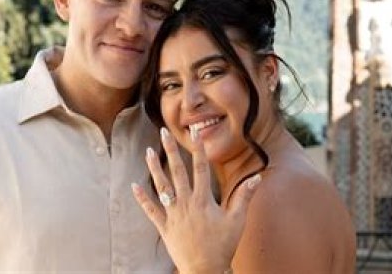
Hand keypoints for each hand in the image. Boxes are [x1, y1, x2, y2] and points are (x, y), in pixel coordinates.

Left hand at [132, 127, 260, 273]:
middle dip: (170, 150)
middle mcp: (185, 203)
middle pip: (176, 171)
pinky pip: (150, 209)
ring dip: (153, 168)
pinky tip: (134, 185)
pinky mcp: (164, 226)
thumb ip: (244, 197)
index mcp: (203, 200)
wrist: (204, 270)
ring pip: (161, 186)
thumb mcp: (237, 220)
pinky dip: (142, 198)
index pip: (200, 168)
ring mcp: (173, 214)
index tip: (194, 133)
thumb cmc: (222, 245)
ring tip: (148, 151)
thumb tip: (257, 177)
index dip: (198, 149)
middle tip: (164, 132)